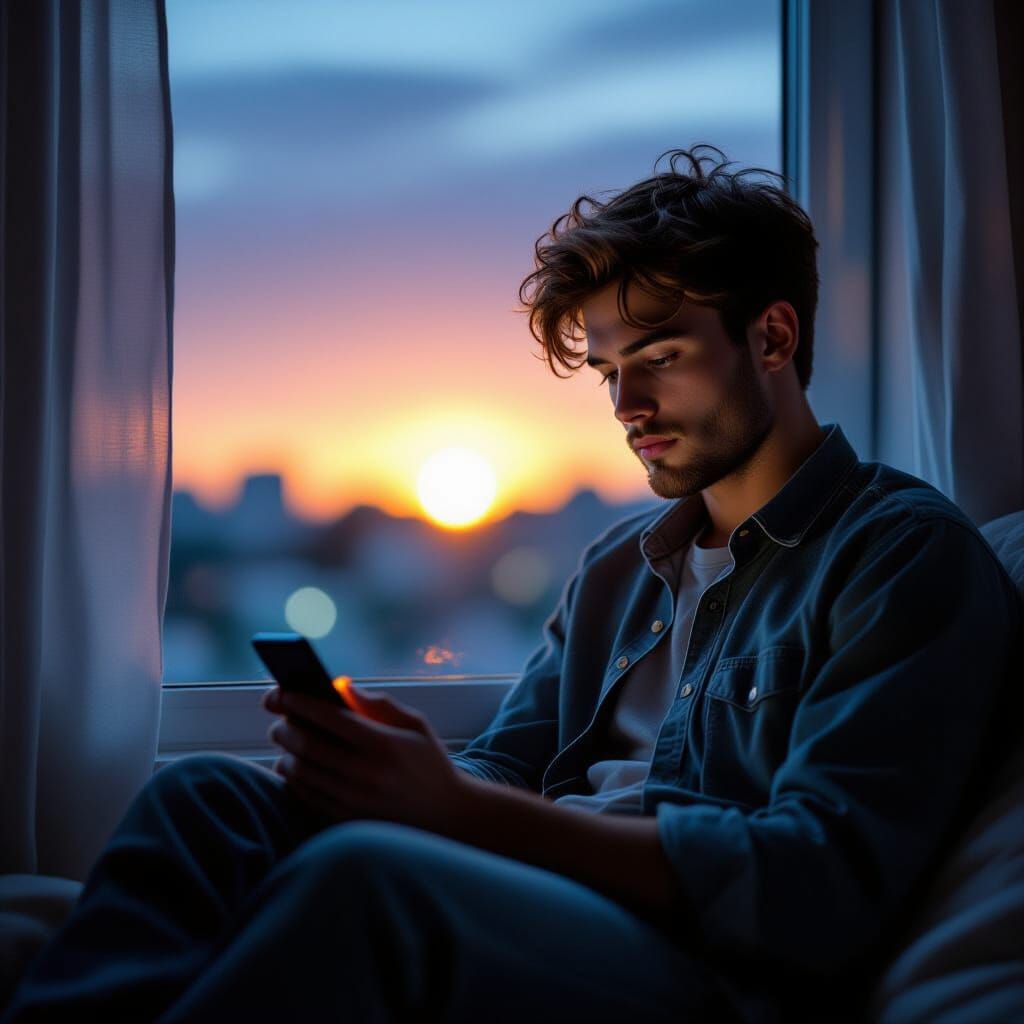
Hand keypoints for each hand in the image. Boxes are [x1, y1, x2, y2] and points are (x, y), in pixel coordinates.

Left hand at [262, 683, 470, 835]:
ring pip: (301, 772)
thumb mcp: (415, 725)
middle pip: (308, 744)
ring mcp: (354, 800)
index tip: (283, 693)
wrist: (447, 815)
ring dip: (285, 752)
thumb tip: (342, 686)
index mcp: (383, 744)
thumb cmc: (429, 763)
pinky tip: (293, 765)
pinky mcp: (346, 819)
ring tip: (285, 741)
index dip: (301, 702)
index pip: (330, 718)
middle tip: (278, 719)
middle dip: (285, 727)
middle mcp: (365, 773)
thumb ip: (379, 704)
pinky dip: (292, 778)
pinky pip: (306, 795)